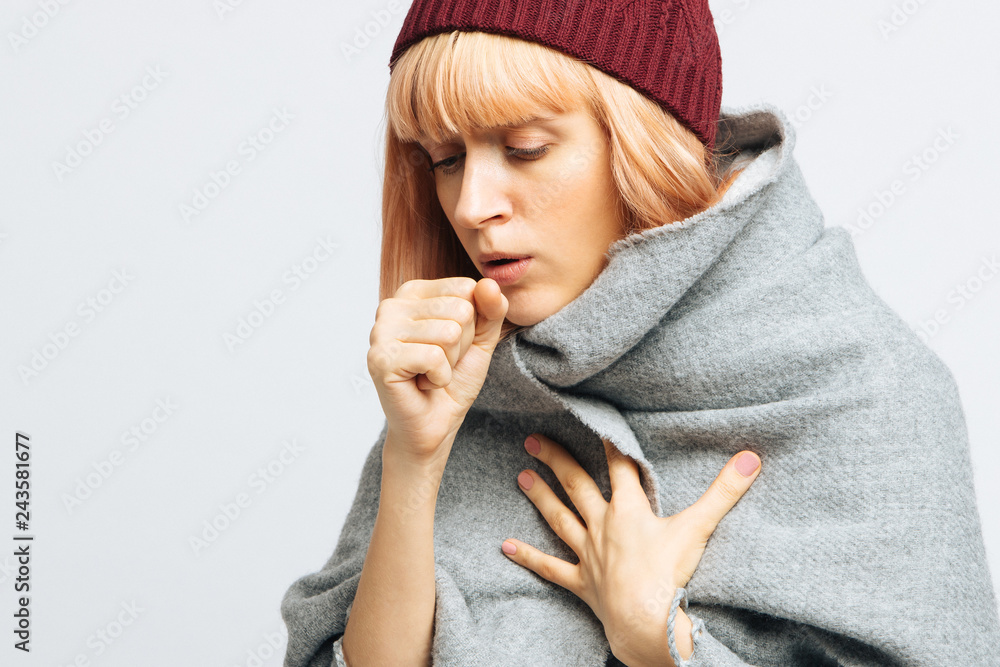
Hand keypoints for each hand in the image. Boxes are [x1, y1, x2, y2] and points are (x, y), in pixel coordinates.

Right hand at [367, 277, 507, 464]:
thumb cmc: (452, 380)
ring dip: (450, 363)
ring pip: (449, 333)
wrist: (434, 426)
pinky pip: (435, 357)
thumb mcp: (481, 339)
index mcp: (412, 293)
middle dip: (461, 346)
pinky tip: (422, 385)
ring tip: (430, 374)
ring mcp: (381, 331)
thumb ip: (491, 309)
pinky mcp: (381, 358)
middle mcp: (391, 305)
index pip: (466, 288)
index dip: (472, 324)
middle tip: (440, 364)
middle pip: (460, 310)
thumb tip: (488, 283)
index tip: (449, 346)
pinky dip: (439, 378)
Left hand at [500, 433, 761, 666]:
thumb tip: (751, 458)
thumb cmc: (670, 575)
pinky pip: (550, 567)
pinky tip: (505, 546)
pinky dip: (528, 557)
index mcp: (629, 510)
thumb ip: (724, 492)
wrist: (647, 620)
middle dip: (557, 460)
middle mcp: (602, 526)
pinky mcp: (581, 582)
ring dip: (540, 497)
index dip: (611, 442)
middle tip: (532, 438)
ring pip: (559, 519)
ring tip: (522, 476)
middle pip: (577, 485)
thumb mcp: (699, 528)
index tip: (596, 419)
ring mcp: (588, 554)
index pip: (620, 466)